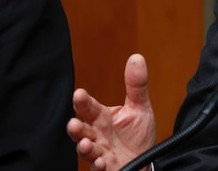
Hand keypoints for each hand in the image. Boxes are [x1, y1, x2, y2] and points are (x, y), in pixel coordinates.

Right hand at [67, 54, 156, 170]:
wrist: (144, 160)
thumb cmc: (137, 134)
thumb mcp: (139, 108)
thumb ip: (136, 85)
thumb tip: (136, 57)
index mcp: (102, 118)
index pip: (89, 108)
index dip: (83, 102)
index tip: (79, 94)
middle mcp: (97, 134)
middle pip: (81, 130)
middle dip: (76, 128)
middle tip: (73, 123)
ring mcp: (99, 152)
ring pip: (86, 150)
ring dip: (84, 147)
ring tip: (85, 144)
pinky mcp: (105, 167)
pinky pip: (98, 167)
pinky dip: (98, 165)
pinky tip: (101, 161)